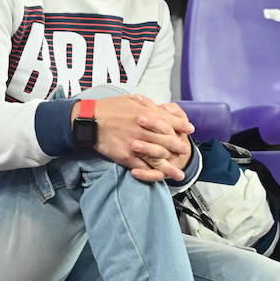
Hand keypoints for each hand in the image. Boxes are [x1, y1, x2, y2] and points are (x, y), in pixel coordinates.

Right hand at [72, 95, 192, 182]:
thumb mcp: (133, 101)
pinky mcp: (127, 157)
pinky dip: (153, 174)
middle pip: (168, 141)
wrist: (90, 120)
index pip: (171, 122)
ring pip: (159, 158)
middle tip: (185, 151)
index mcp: (147, 115)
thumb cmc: (110, 108)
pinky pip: (144, 168)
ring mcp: (137, 145)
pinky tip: (161, 179)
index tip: (189, 130)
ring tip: (179, 173)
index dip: (182, 127)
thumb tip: (163, 107)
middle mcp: (145, 130)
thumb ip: (150, 106)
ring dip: (171, 167)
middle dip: (179, 147)